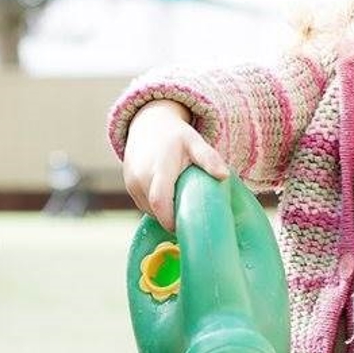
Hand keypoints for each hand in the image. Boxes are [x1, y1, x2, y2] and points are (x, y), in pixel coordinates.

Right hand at [122, 99, 227, 231]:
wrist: (148, 124)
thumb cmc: (175, 136)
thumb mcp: (194, 142)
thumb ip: (208, 158)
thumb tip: (224, 175)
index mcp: (159, 168)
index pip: (160, 202)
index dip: (170, 220)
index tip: (186, 227)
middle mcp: (141, 178)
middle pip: (155, 210)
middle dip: (172, 219)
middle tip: (190, 220)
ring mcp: (132, 183)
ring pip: (149, 210)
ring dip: (164, 213)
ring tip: (180, 205)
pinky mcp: (129, 186)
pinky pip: (143, 205)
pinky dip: (156, 207)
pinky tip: (169, 199)